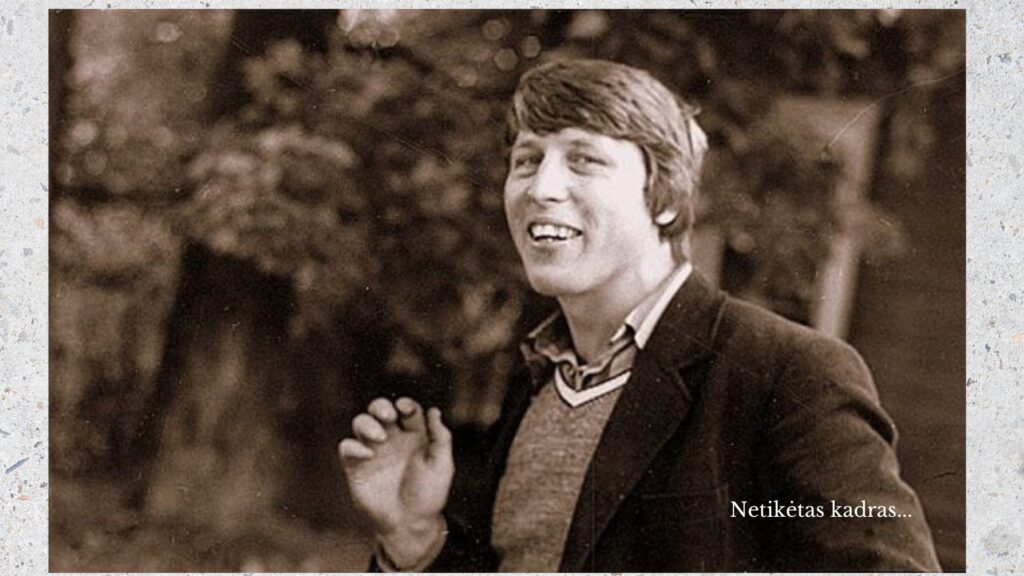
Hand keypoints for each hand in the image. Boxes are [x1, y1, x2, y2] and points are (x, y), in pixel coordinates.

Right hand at [339, 397, 453, 566]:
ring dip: (367, 423)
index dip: (406, 405)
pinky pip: (347, 447)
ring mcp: (373, 451)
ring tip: (379, 437)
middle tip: (389, 415)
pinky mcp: (356, 467)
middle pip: (379, 410)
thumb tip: (434, 410)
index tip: (406, 410)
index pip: (408, 410)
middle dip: (380, 406)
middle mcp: (392, 439)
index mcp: (414, 435)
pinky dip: (353, 445)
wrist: (410, 525)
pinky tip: (367, 454)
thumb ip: (441, 438)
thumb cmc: (428, 496)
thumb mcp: (442, 466)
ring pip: (361, 424)